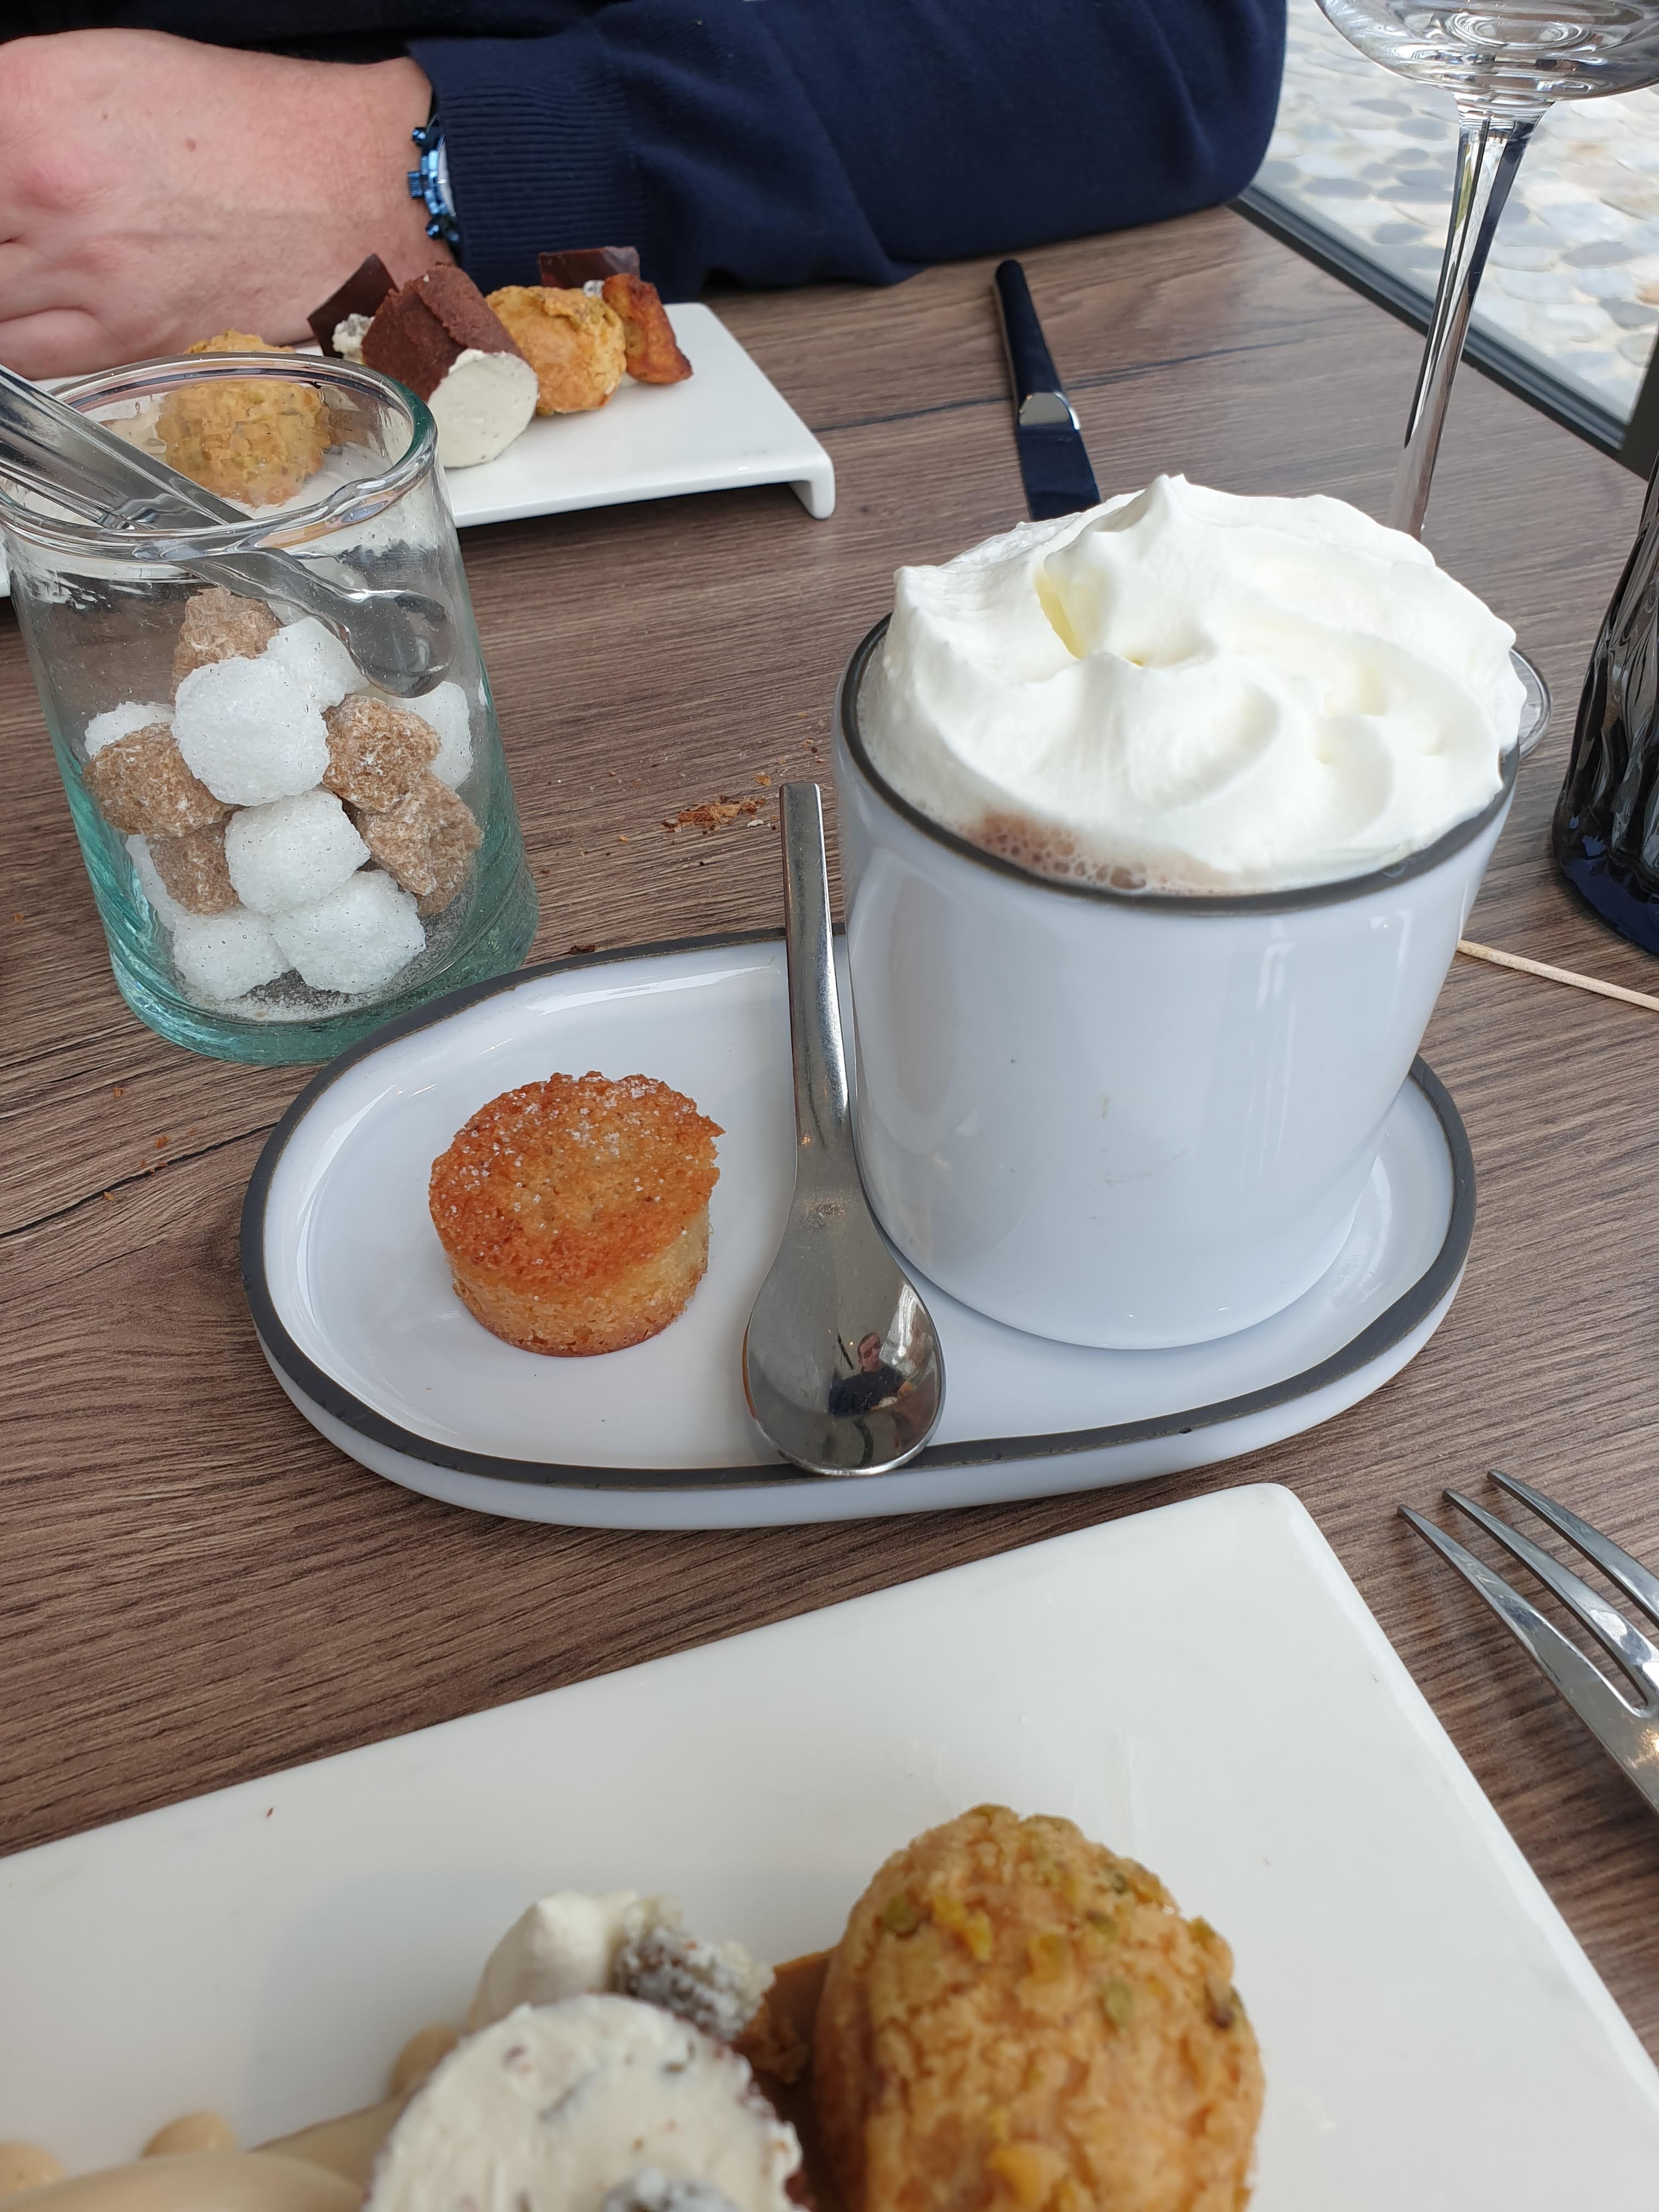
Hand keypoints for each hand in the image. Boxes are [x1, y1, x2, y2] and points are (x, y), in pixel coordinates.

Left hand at [0, 31, 448, 377]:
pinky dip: (9, 339)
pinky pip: (20, 357)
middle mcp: (43, 194)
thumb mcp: (97, 66)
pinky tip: (22, 318)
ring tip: (20, 273)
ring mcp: (82, 276)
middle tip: (10, 240)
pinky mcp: (121, 339)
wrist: (343, 189)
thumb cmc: (235, 122)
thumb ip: (12, 106)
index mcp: (26, 107)